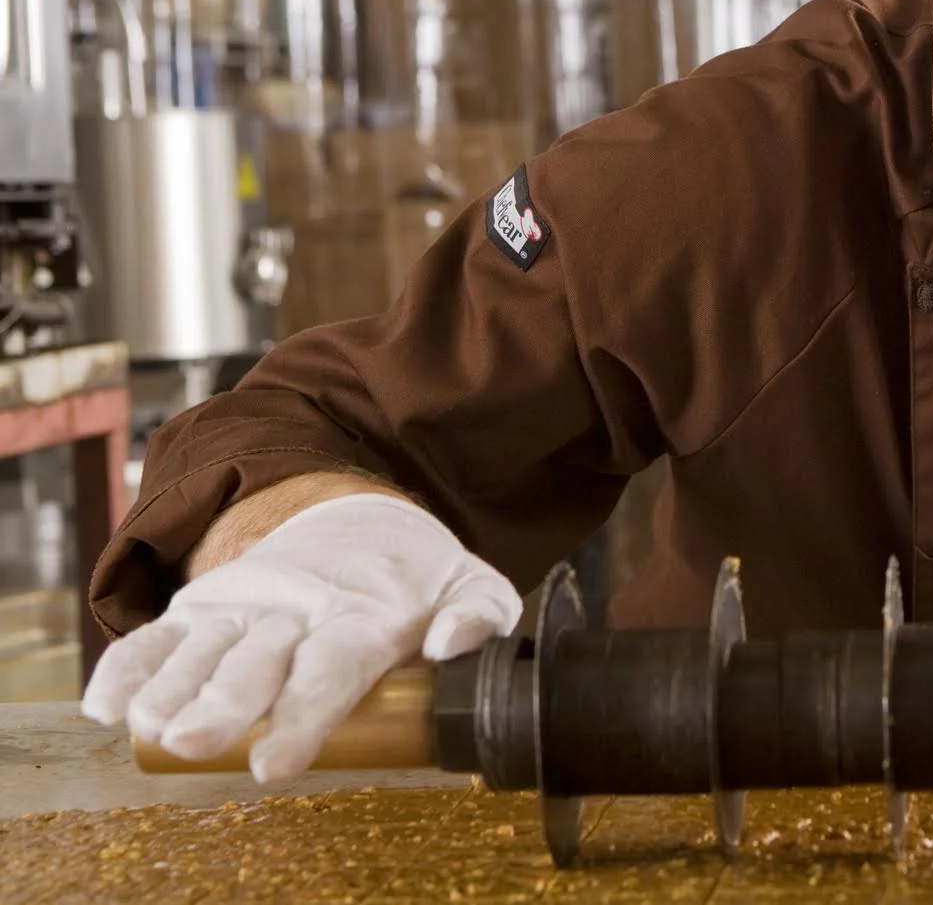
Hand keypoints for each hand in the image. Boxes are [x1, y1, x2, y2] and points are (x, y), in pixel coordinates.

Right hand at [80, 493, 520, 782]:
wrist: (364, 517)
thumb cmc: (420, 576)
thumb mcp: (472, 584)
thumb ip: (480, 614)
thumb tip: (454, 642)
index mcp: (362, 614)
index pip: (331, 668)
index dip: (301, 714)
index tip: (273, 763)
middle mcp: (295, 609)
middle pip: (255, 662)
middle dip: (223, 704)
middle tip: (195, 744)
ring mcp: (245, 605)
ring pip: (201, 649)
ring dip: (170, 688)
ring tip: (147, 726)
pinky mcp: (206, 606)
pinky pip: (160, 636)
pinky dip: (128, 666)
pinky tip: (104, 706)